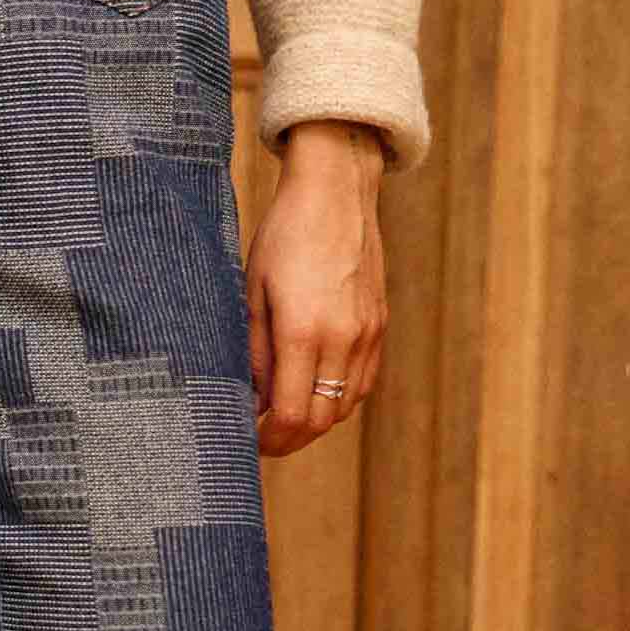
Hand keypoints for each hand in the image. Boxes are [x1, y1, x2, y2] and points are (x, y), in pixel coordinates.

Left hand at [246, 120, 388, 457]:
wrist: (336, 190)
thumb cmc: (284, 234)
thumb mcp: (252, 291)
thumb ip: (253, 352)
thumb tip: (251, 401)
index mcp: (304, 330)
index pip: (292, 416)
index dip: (269, 440)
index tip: (249, 441)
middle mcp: (344, 338)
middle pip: (322, 420)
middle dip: (291, 439)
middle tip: (264, 438)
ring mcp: (368, 332)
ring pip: (345, 405)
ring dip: (316, 420)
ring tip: (285, 415)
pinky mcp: (380, 324)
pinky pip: (363, 381)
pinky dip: (339, 397)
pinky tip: (315, 389)